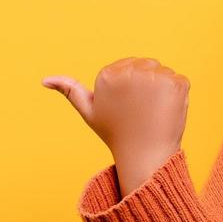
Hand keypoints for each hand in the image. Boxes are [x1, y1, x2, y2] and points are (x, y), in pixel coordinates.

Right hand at [42, 57, 189, 188]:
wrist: (144, 155)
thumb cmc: (116, 134)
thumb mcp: (90, 111)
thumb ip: (69, 90)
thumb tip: (44, 80)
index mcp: (107, 74)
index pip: (126, 67)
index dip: (128, 89)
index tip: (125, 108)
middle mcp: (130, 71)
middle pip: (145, 66)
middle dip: (146, 85)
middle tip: (140, 111)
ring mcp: (155, 77)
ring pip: (162, 73)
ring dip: (161, 89)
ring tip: (152, 112)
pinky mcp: (176, 83)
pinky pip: (179, 80)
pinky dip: (176, 95)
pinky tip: (166, 111)